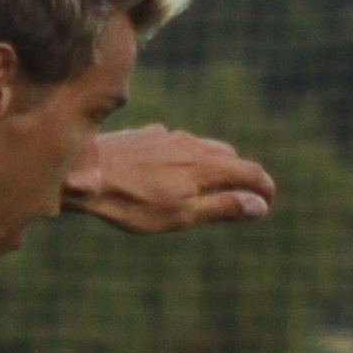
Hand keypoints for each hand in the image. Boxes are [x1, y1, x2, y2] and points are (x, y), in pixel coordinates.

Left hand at [62, 125, 275, 233]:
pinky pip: (177, 145)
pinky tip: (169, 174)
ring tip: (206, 189)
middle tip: (240, 200)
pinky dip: (186, 160)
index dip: (265, 189)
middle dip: (240, 178)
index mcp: (206, 166)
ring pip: (203, 148)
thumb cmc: (132, 203)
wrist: (84, 173)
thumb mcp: (182, 216)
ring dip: (214, 167)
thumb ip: (223, 208)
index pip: (251, 172)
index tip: (268, 204)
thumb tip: (260, 206)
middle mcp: (191, 145)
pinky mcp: (147, 137)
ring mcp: (168, 138)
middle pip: (230, 158)